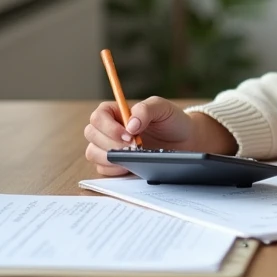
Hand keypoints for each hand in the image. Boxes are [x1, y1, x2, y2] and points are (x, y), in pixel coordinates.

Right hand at [83, 96, 234, 175]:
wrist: (185, 140)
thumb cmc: (172, 120)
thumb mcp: (163, 108)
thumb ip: (146, 109)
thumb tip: (130, 125)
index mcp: (117, 112)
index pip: (98, 116)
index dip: (108, 126)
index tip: (128, 134)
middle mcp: (109, 129)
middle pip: (91, 134)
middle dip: (110, 142)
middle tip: (133, 147)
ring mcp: (110, 147)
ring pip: (93, 153)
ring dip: (109, 157)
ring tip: (131, 157)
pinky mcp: (114, 164)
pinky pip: (102, 169)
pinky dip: (113, 169)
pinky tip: (128, 166)